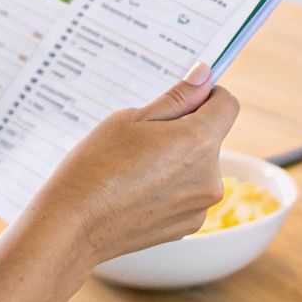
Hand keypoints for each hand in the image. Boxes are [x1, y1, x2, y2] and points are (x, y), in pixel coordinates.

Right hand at [24, 62, 239, 266]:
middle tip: (144, 138)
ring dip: (179, 160)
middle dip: (186, 131)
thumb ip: (176, 98)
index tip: (184, 99)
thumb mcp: (131, 119)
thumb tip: (204, 75)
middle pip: (211, 138)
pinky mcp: (188, 226)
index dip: (208, 96)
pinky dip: (171, 187)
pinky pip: (189, 193)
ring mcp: (200, 206)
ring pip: (199, 167)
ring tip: (136, 168)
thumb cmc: (95, 166)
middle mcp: (210, 177)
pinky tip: (138, 191)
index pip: (227, 105)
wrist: (73, 224)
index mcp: (198, 142)